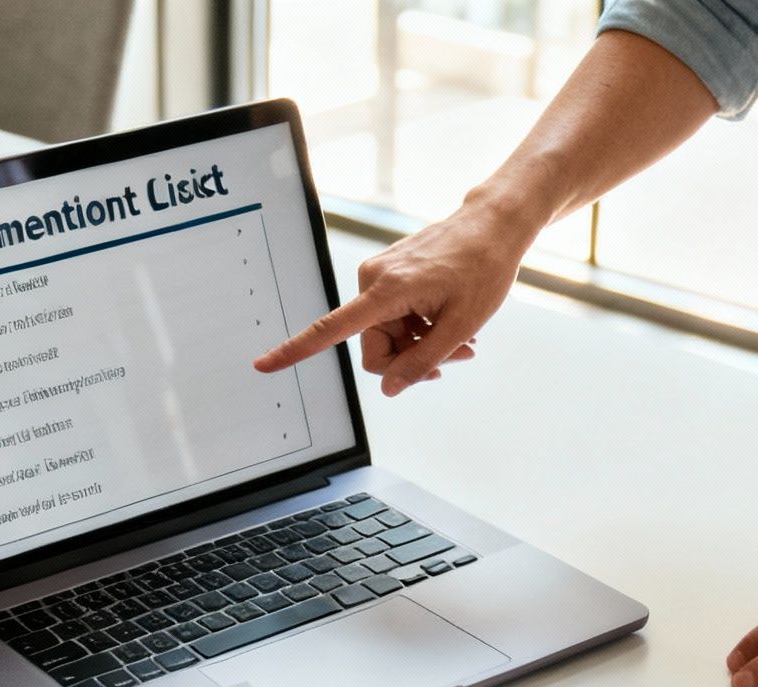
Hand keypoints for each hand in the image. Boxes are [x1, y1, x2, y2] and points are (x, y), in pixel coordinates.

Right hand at [254, 199, 527, 394]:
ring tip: (464, 340)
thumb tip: (388, 389)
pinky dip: (421, 328)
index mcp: (386, 291)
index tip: (264, 364)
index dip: (296, 350)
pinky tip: (450, 320)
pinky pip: (395, 318)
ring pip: (388, 336)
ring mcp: (380, 276)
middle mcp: (373, 281)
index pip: (331, 329)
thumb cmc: (483, 268)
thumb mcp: (462, 326)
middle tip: (456, 358)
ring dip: (422, 345)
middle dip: (410, 360)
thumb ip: (422, 361)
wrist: (494, 225)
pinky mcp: (389, 275)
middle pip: (374, 348)